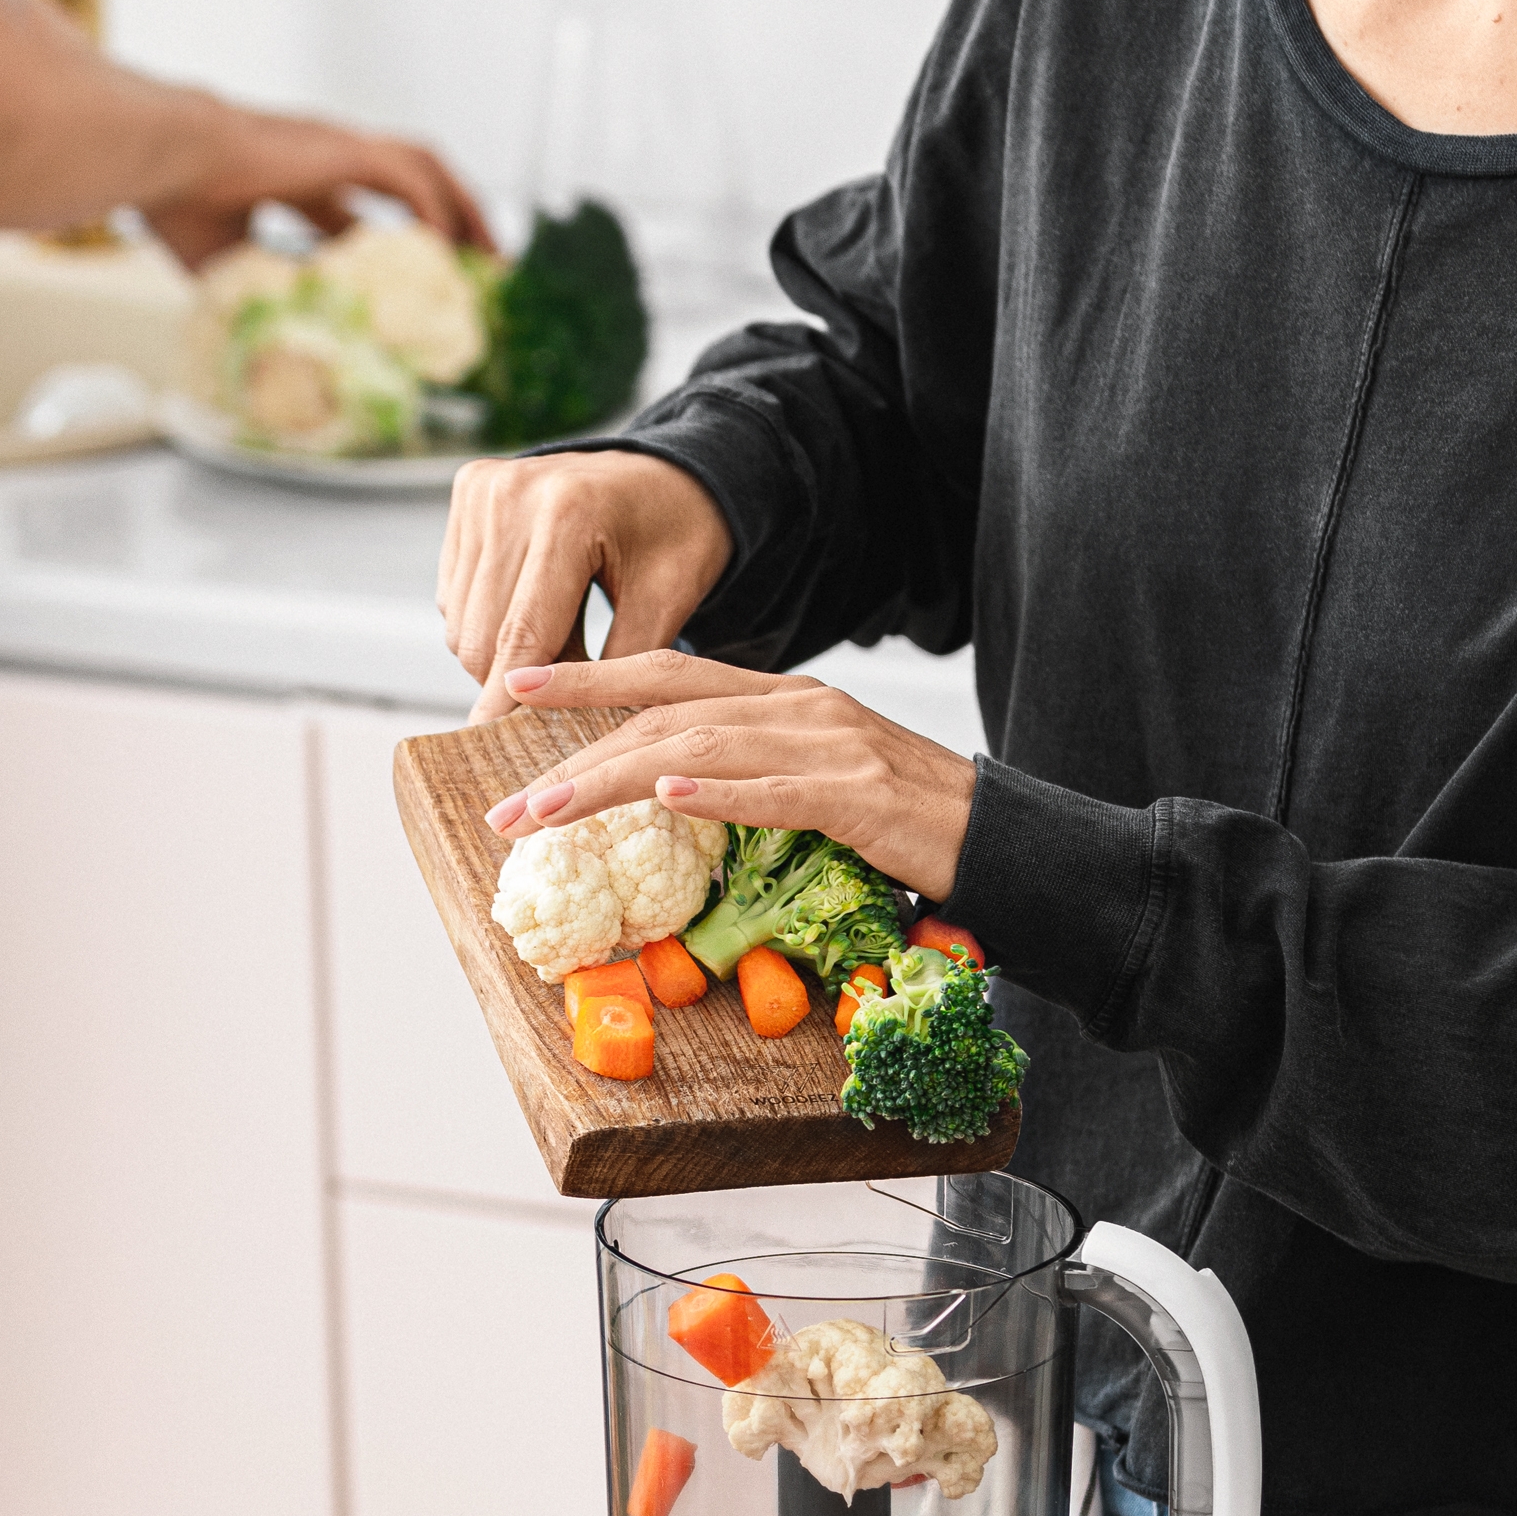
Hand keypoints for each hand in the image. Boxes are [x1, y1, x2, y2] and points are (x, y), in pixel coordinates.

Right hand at [134, 93, 495, 267]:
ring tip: (488, 254)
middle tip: (477, 264)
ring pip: (423, 166)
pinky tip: (449, 250)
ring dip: (463, 208)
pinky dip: (435, 212)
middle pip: (408, 178)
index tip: (414, 284)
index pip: (357, 210)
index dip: (392, 246)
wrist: (160, 158)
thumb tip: (267, 344)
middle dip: (449, 218)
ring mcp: (334, 146)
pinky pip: (408, 181)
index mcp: (291, 178)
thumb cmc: (172, 202)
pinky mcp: (340, 148)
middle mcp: (321, 156)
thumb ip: (254, 291)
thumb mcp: (223, 262)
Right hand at [440, 452, 733, 719]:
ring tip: (564, 644)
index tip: (495, 754)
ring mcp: (483, 490)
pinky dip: (490, 622)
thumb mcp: (668, 602)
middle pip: (482, 636)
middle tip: (566, 697)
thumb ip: (619, 670)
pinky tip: (537, 612)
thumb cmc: (678, 536)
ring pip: (463, 622)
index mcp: (567, 512)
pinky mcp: (467, 492)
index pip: (523, 633)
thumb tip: (574, 740)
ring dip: (502, 656)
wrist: (666, 470)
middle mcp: (511, 493)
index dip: (507, 703)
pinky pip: (456, 595)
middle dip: (515, 683)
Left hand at [477, 654, 975, 902]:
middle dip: (575, 756)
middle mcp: (801, 708)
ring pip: (701, 751)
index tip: (516, 689)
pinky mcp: (862, 797)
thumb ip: (750, 778)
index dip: (590, 678)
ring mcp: (832, 747)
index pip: (668, 675)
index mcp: (784, 701)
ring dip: (614, 783)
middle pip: (666, 715)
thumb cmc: (908, 826)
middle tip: (508, 804)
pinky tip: (666, 795)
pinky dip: (718, 792)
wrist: (1008, 840)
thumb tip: (671, 798)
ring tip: (550, 813)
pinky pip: (778, 791)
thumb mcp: (817, 786)